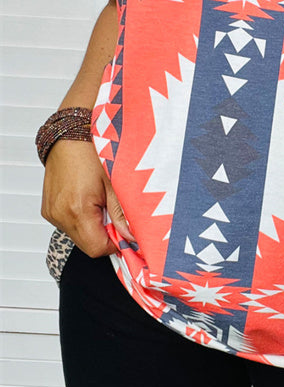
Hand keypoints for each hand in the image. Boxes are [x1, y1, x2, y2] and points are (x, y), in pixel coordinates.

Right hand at [41, 139, 133, 256]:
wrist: (68, 137)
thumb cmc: (90, 153)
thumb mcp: (114, 184)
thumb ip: (122, 215)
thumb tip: (132, 237)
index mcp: (77, 210)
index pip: (97, 249)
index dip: (115, 245)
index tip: (125, 233)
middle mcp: (60, 215)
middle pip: (87, 246)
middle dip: (105, 236)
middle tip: (114, 214)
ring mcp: (52, 213)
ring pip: (78, 237)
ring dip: (93, 227)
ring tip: (100, 203)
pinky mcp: (48, 210)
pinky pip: (68, 225)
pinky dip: (81, 220)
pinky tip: (87, 201)